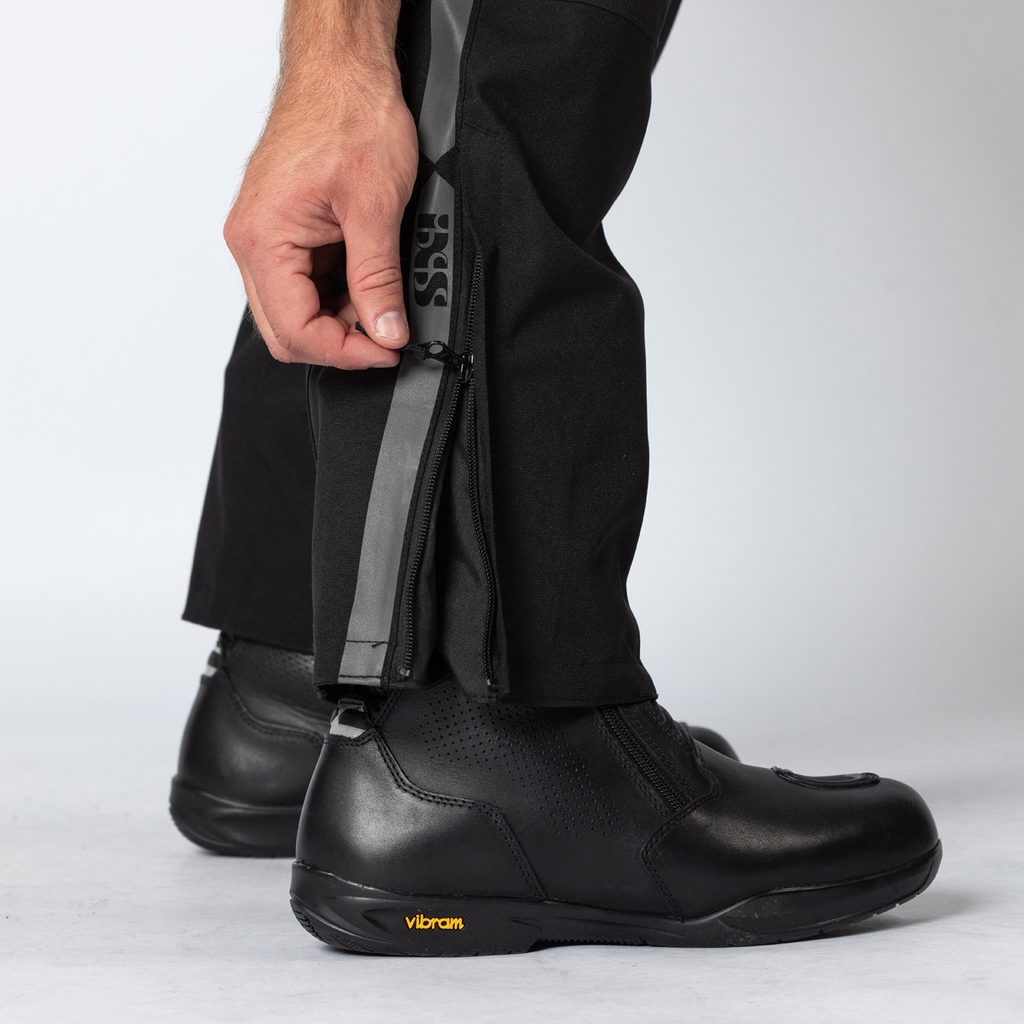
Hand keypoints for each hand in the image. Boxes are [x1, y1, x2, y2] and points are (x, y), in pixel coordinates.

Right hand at [224, 70, 418, 368]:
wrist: (342, 70)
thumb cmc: (349, 114)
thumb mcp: (375, 207)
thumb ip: (377, 280)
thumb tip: (385, 331)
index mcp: (262, 239)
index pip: (295, 330)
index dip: (346, 352)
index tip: (387, 349)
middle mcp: (251, 243)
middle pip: (285, 331)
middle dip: (339, 342)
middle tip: (386, 335)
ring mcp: (263, 238)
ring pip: (293, 313)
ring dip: (338, 319)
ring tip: (379, 300)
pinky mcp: (280, 233)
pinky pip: (301, 286)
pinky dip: (335, 296)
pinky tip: (365, 281)